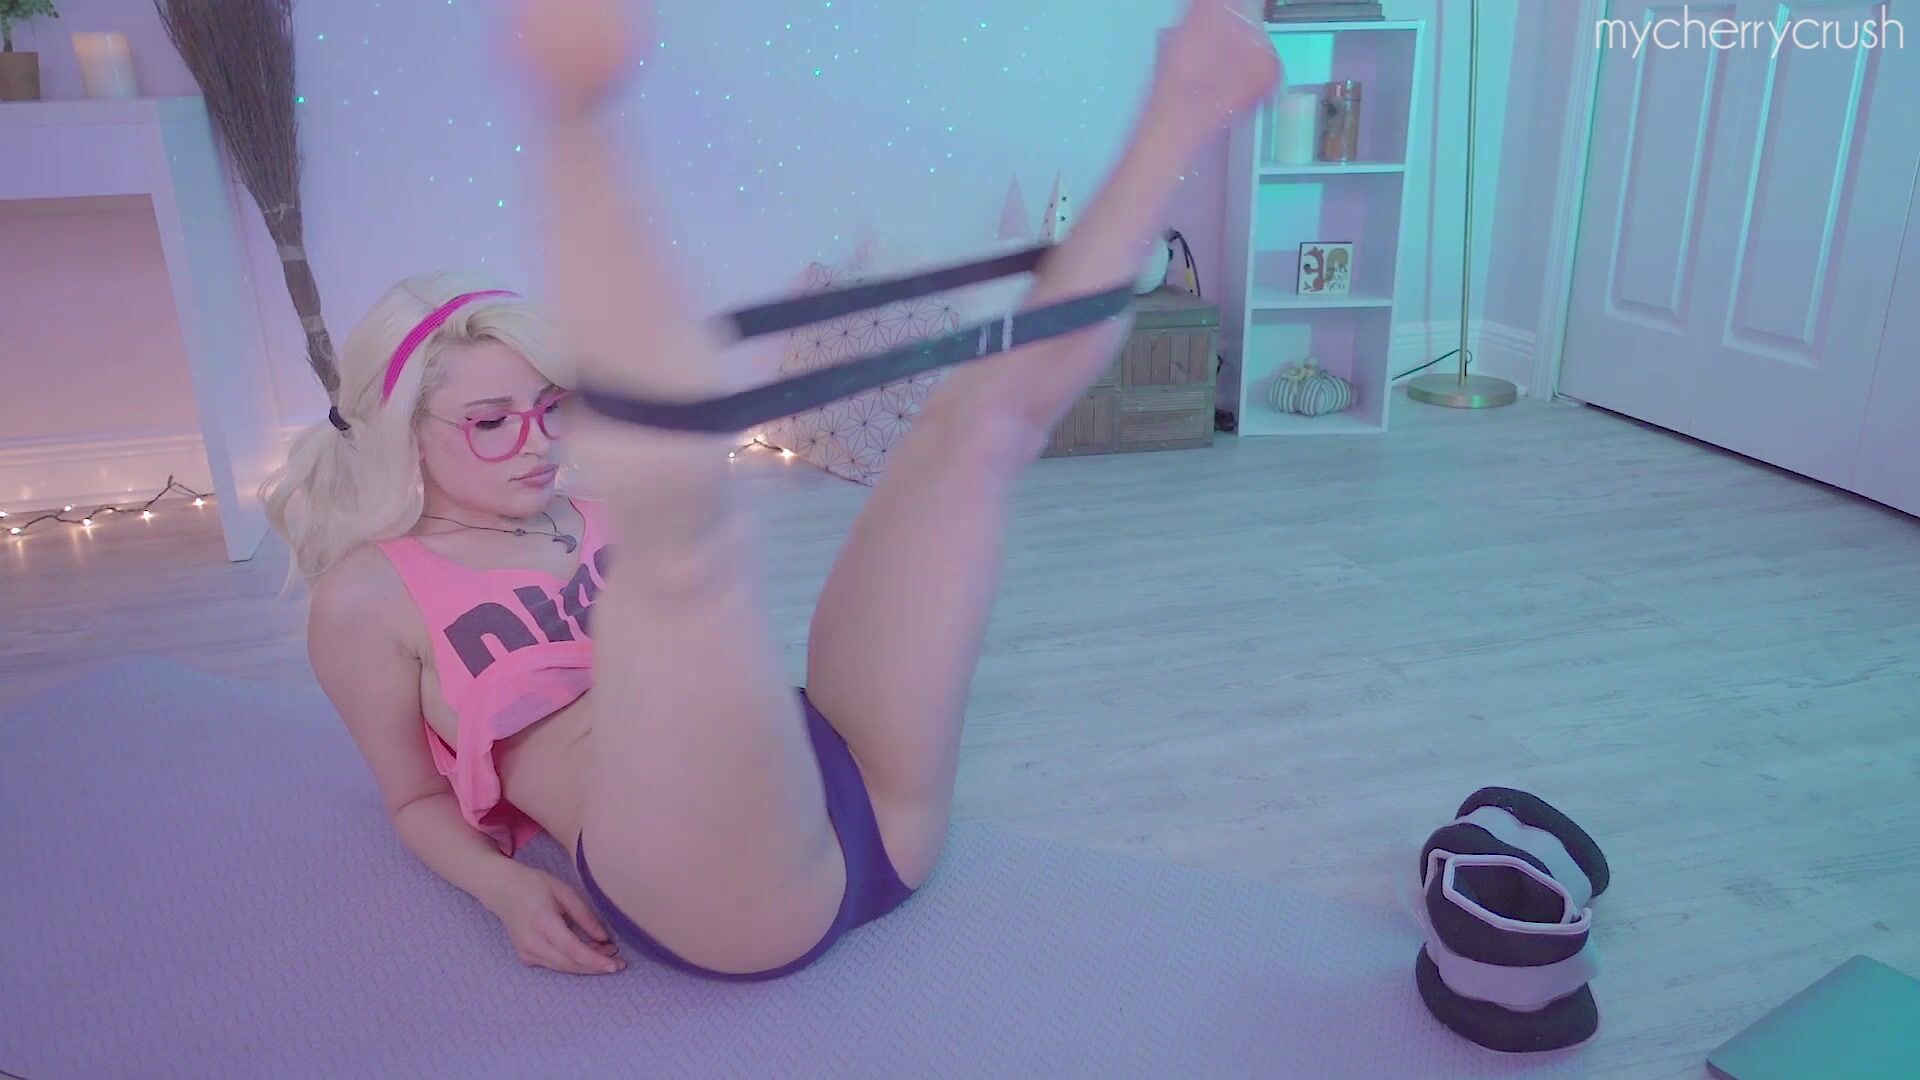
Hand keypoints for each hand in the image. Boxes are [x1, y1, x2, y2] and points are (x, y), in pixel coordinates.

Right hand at [484, 863, 626, 975]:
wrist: (502, 890)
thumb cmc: (534, 885)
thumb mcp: (564, 891)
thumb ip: (585, 915)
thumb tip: (604, 938)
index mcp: (543, 923)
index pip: (573, 950)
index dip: (596, 960)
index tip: (615, 965)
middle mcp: (532, 943)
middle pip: (570, 964)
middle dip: (596, 965)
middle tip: (619, 960)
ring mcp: (526, 953)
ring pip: (563, 967)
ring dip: (587, 964)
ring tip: (607, 952)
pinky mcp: (526, 958)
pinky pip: (555, 964)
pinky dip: (573, 962)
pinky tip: (588, 951)